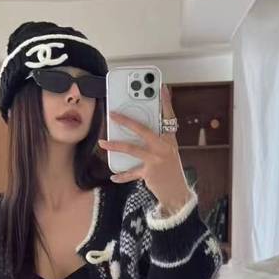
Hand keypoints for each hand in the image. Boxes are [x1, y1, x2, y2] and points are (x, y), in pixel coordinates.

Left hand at [98, 83, 192, 209]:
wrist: (177, 192)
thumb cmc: (170, 169)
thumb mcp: (167, 150)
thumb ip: (157, 137)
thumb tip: (140, 126)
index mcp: (170, 138)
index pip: (169, 116)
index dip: (165, 101)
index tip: (161, 86)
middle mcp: (164, 147)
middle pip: (143, 130)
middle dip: (126, 121)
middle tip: (112, 114)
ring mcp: (156, 160)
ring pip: (132, 149)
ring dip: (115, 145)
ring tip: (102, 142)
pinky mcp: (149, 173)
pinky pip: (131, 172)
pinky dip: (121, 175)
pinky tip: (113, 175)